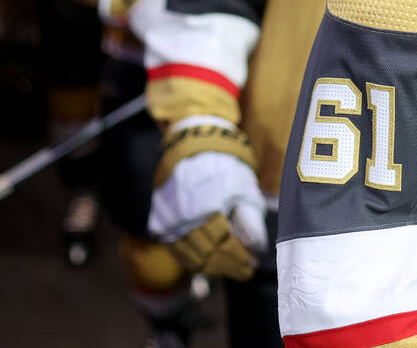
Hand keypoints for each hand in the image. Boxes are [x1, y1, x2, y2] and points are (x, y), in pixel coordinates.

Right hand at [148, 116, 266, 280]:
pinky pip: (178, 251)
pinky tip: (210, 263)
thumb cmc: (223, 165)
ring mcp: (168, 222)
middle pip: (208, 254)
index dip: (241, 258)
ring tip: (232, 268)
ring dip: (214, 268)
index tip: (253, 264)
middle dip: (230, 266)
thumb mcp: (243, 186)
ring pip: (191, 257)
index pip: (225, 244)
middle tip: (246, 270)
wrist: (191, 146)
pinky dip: (194, 261)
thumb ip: (250, 218)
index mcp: (206, 206)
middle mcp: (183, 217)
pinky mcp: (159, 223)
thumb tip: (257, 248)